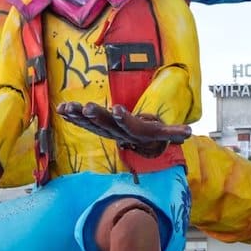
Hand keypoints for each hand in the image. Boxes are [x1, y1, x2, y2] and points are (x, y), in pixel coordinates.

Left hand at [57, 102, 189, 156]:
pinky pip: (82, 122)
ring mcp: (104, 130)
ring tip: (67, 108)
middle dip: (96, 116)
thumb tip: (190, 133)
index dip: (122, 118)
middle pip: (106, 124)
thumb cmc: (150, 132)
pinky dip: (71, 116)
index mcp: (133, 131)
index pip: (128, 125)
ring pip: (91, 124)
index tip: (117, 108)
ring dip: (78, 116)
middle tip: (87, 107)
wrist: (137, 143)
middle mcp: (117, 132)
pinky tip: (61, 109)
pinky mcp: (94, 126)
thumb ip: (174, 132)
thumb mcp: (162, 133)